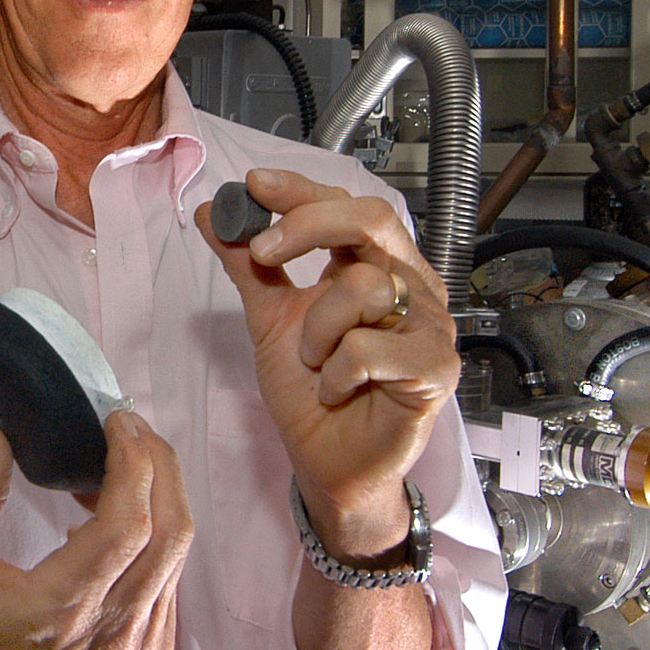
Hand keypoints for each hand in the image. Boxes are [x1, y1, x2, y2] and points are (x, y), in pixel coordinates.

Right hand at [0, 413, 191, 649]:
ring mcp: (138, 645)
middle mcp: (112, 631)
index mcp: (62, 608)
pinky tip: (118, 517)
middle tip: (131, 428)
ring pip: (178, 552)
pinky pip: (172, 577)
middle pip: (170, 531)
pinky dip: (156, 534)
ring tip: (121, 465)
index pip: (128, 525)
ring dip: (160, 496)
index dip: (134, 464)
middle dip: (160, 465)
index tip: (118, 422)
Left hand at [198, 169, 459, 556]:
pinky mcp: (435, 368)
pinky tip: (336, 389)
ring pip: (362, 286)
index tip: (255, 186)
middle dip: (307, 227)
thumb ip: (248, 266)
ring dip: (316, 329)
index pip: (347, 205)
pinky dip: (336, 371)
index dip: (303, 190)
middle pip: (371, 219)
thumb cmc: (311, 391)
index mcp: (375, 265)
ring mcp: (428, 324)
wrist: (328, 463)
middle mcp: (409, 285)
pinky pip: (369, 347)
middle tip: (262, 253)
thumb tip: (214, 211)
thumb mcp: (269, 318)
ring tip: (314, 362)